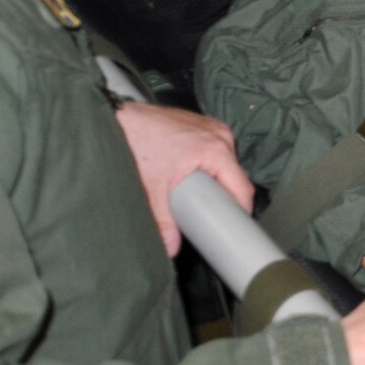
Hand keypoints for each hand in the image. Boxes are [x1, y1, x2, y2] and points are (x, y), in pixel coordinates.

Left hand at [114, 102, 252, 257]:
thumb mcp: (152, 186)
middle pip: (236, 175)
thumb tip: (171, 248)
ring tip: (199, 195)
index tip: (235, 227)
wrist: (121, 116)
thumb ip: (163, 219)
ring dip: (217, 180)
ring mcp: (215, 127)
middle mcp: (222, 135)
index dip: (241, 210)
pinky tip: (193, 175)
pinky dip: (210, 166)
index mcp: (216, 149)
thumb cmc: (138, 143)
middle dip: (225, 196)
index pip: (242, 187)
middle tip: (210, 215)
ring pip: (227, 163)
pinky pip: (218, 151)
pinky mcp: (206, 125)